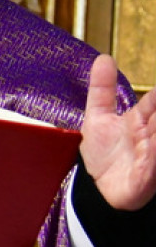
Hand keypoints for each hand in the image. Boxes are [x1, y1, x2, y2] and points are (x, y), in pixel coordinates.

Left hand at [80, 53, 155, 210]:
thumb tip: (104, 58)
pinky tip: (150, 144)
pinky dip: (153, 154)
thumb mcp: (98, 117)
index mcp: (141, 119)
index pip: (155, 100)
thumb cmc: (104, 153)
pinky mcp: (147, 177)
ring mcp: (151, 155)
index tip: (155, 91)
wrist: (98, 188)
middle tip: (154, 109)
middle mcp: (151, 135)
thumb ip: (102, 89)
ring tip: (153, 120)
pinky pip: (153, 164)